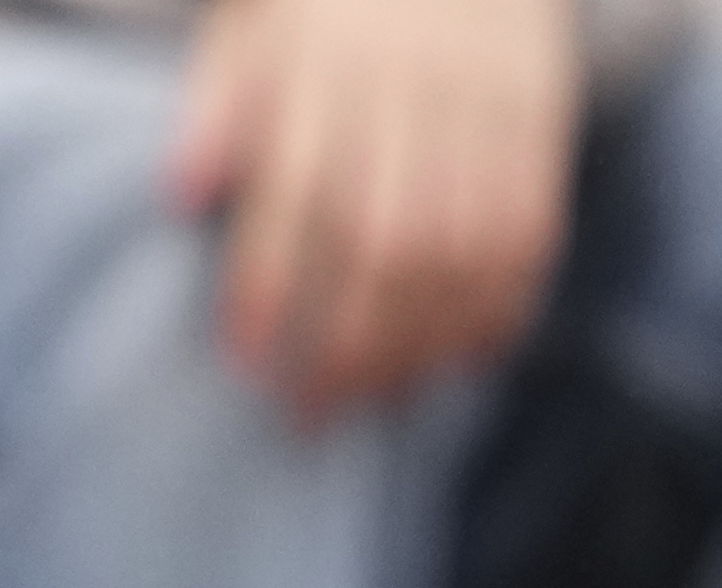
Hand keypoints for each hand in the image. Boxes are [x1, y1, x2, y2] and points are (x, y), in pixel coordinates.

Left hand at [172, 0, 580, 418]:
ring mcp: (482, 107)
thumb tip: (181, 195)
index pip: (294, 198)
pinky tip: (469, 355)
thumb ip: (216, 106)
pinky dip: (503, 300)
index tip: (247, 362)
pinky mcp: (541, 116)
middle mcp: (407, 93)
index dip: (268, 288)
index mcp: (322, 71)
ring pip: (462, 246)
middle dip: (349, 343)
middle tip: (315, 413)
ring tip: (384, 402)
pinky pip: (531, 222)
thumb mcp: (250, 24)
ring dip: (423, 340)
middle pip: (386, 241)